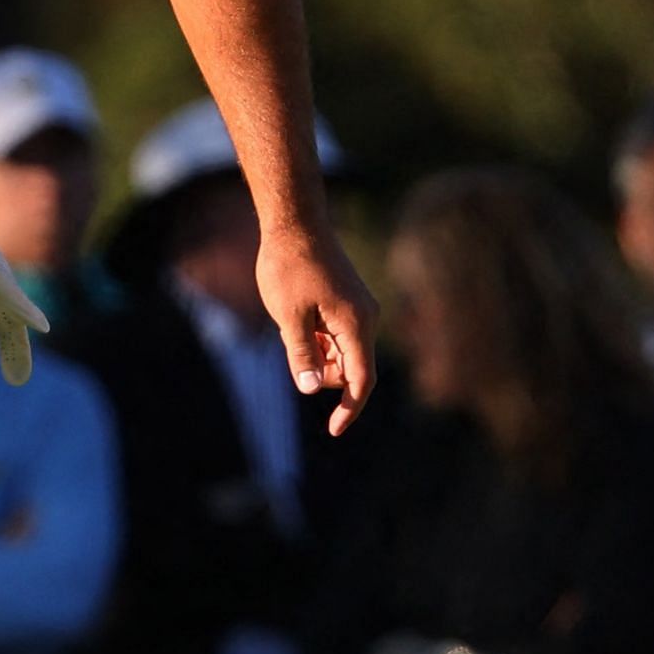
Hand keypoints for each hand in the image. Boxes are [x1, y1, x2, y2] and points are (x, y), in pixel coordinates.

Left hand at [258, 222, 377, 434]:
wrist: (296, 223)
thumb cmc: (289, 266)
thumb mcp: (288, 315)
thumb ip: (300, 353)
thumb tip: (311, 388)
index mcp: (356, 323)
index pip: (362, 379)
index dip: (350, 408)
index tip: (333, 431)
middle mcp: (366, 318)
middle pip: (351, 367)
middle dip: (324, 374)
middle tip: (291, 346)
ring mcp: (359, 309)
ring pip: (342, 351)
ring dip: (318, 354)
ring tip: (291, 324)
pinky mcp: (349, 302)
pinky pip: (337, 335)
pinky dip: (318, 340)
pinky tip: (297, 320)